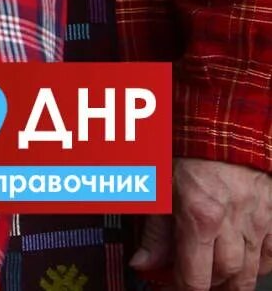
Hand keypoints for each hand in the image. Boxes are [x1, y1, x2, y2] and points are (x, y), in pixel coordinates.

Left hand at [131, 157, 271, 289]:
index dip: (183, 289)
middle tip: (195, 281)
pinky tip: (245, 263)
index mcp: (200, 217)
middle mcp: (233, 223)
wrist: (222, 127)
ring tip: (217, 278)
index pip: (195, 277)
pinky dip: (260, 266)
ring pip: (252, 271)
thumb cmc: (185, 154)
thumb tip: (141, 264)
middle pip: (226, 277)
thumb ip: (153, 232)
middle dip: (210, 286)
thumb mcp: (158, 189)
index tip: (173, 287)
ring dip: (234, 281)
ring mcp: (259, 221)